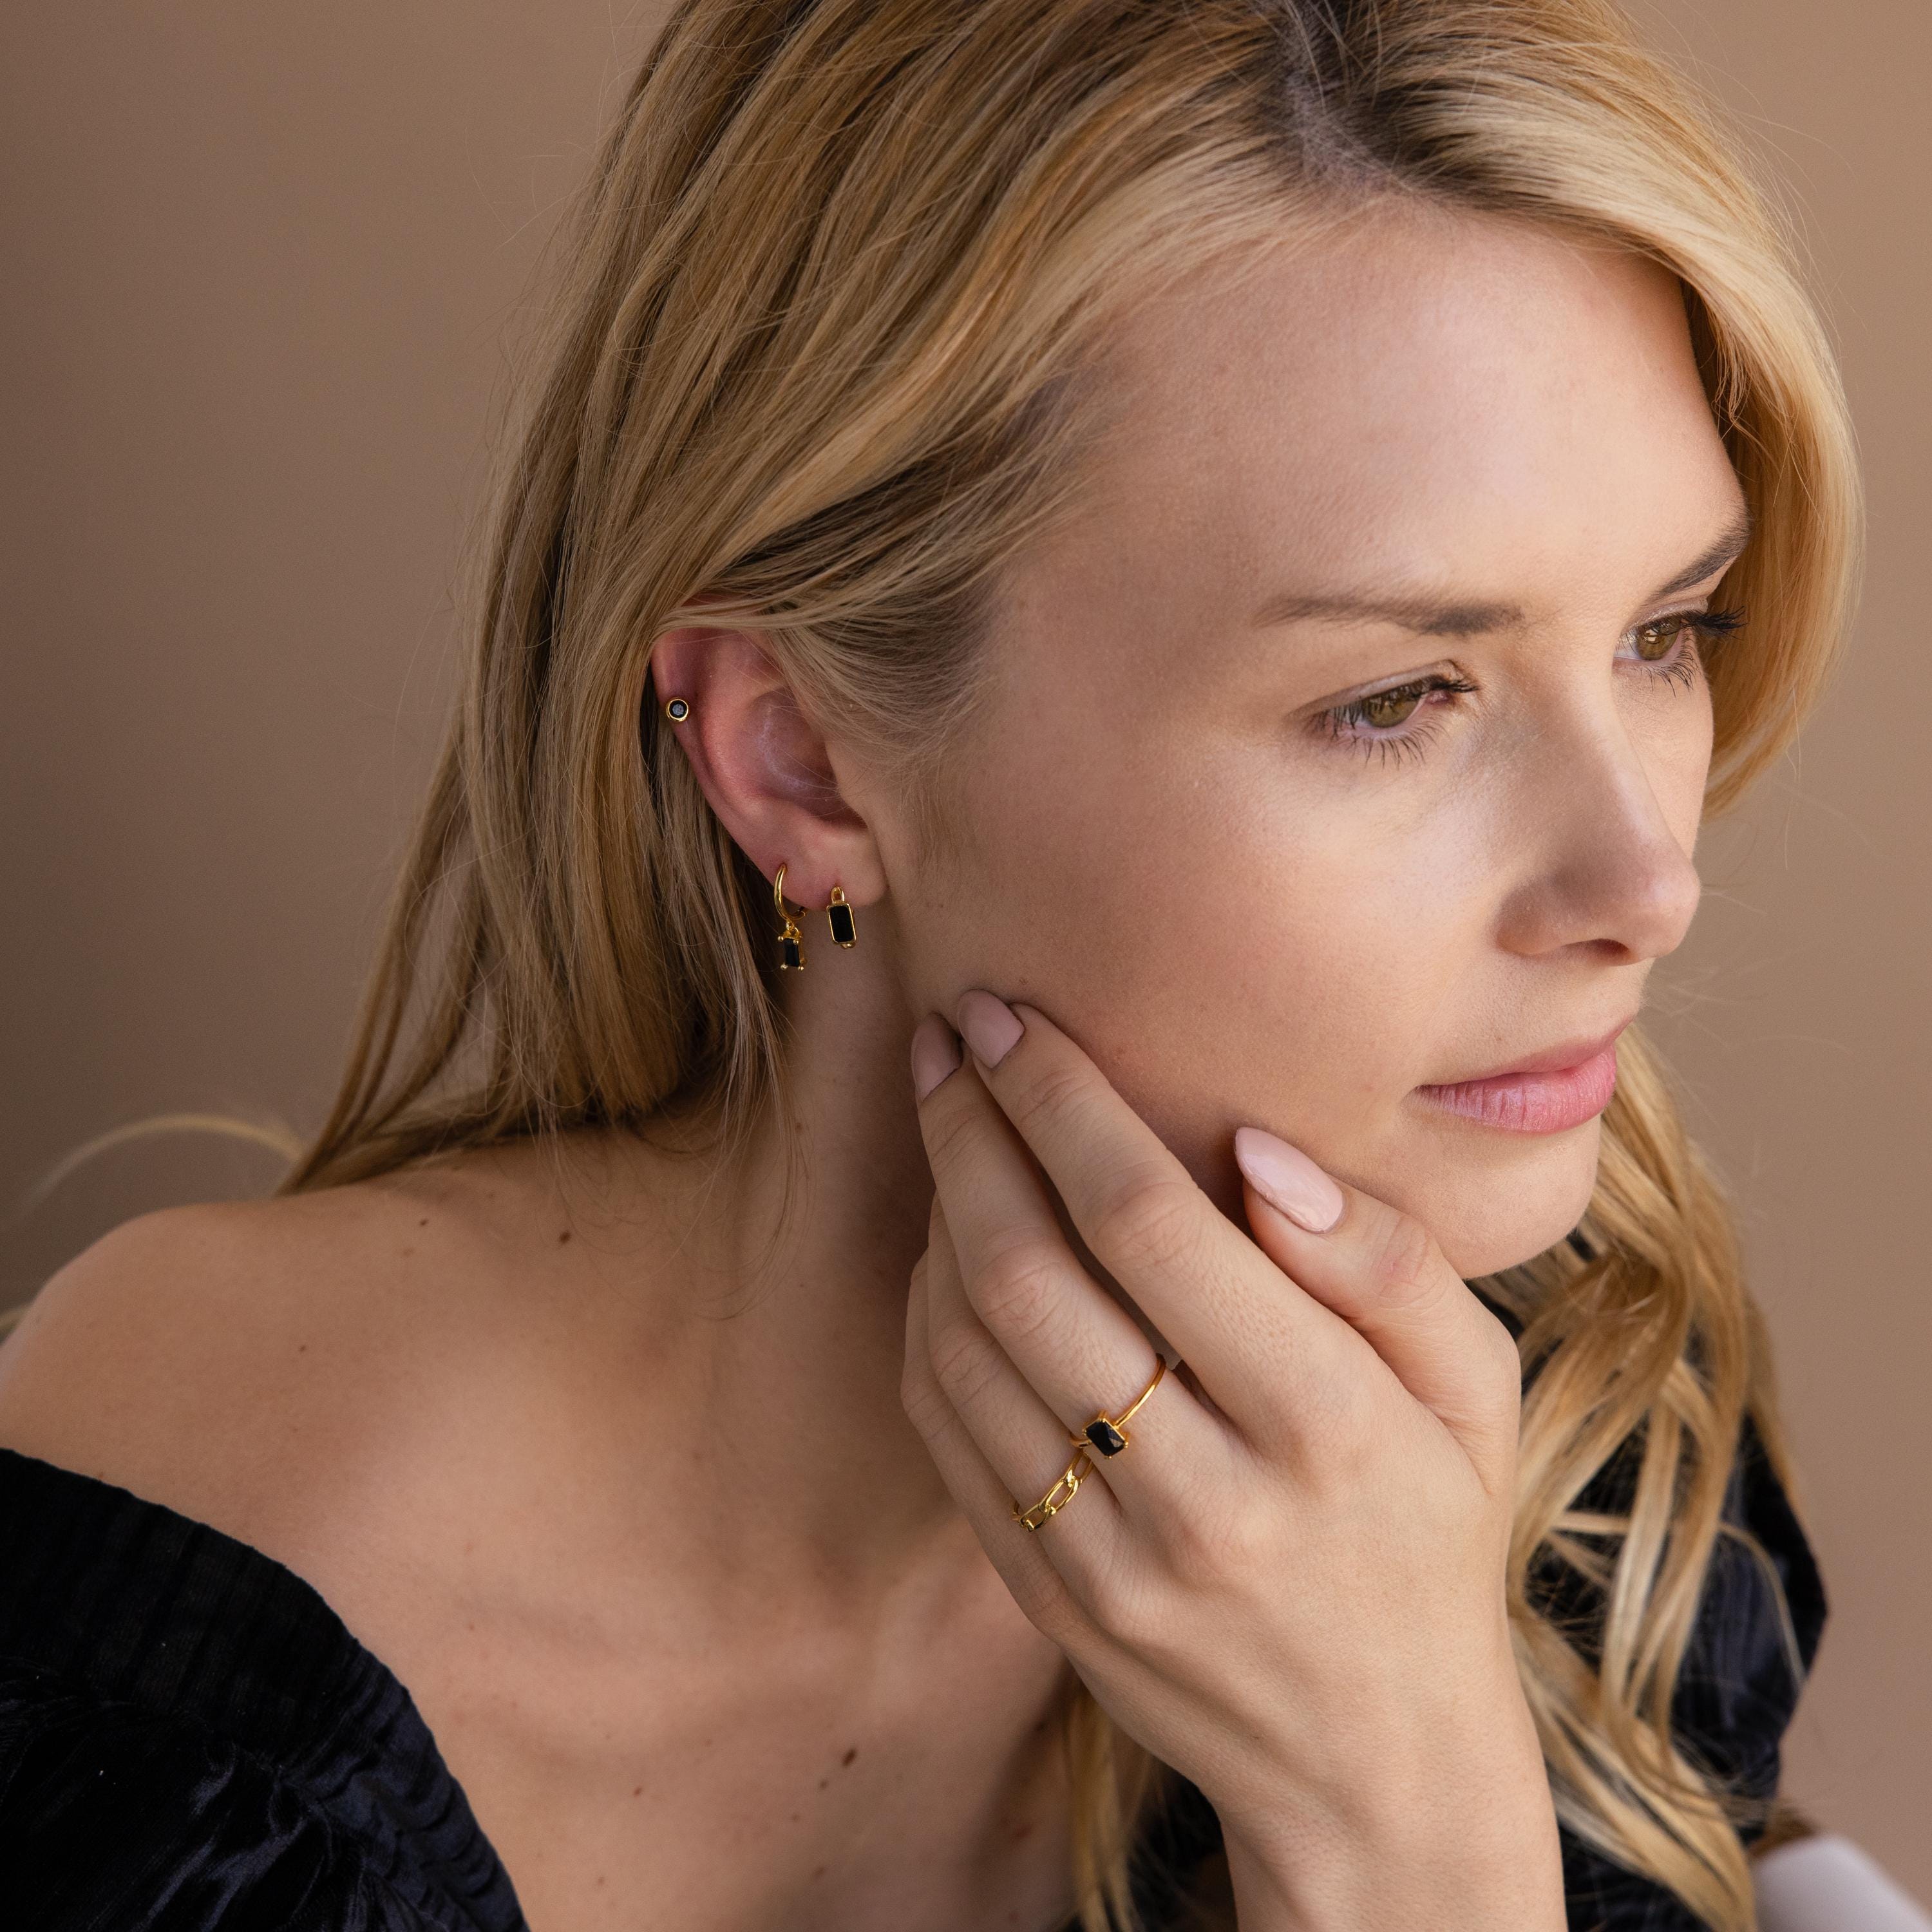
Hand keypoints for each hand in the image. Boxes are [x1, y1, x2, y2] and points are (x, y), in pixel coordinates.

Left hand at [901, 992, 1565, 1931]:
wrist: (1377, 1764)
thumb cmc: (1434, 1536)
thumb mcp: (1475, 1391)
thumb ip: (1387, 1262)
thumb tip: (1259, 1149)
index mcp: (1326, 1421)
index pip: (1148, 1220)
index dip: (1060, 1101)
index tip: (1010, 1018)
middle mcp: (1206, 1493)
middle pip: (1029, 1270)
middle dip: (969, 1129)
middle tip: (944, 1038)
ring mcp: (1110, 1559)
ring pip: (965, 1347)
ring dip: (936, 1213)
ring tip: (947, 1124)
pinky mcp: (1048, 1598)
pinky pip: (947, 1432)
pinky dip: (924, 1319)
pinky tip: (945, 1248)